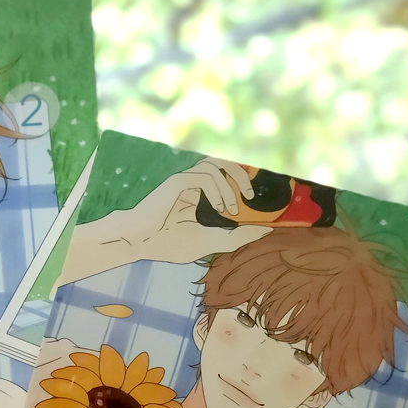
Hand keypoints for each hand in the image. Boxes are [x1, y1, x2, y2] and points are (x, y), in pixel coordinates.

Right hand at [65, 157, 271, 281]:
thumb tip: (266, 229)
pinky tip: (219, 208)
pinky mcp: (177, 182)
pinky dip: (217, 190)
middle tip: (252, 196)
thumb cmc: (169, 243)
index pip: (229, 177)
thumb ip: (238, 236)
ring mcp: (185, 180)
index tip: (260, 198)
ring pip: (215, 164)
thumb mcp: (212, 242)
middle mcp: (195, 183)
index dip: (246, 181)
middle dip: (244, 175)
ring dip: (230, 183)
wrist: (140, 243)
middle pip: (225, 163)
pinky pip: (204, 175)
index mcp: (202, 194)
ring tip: (233, 208)